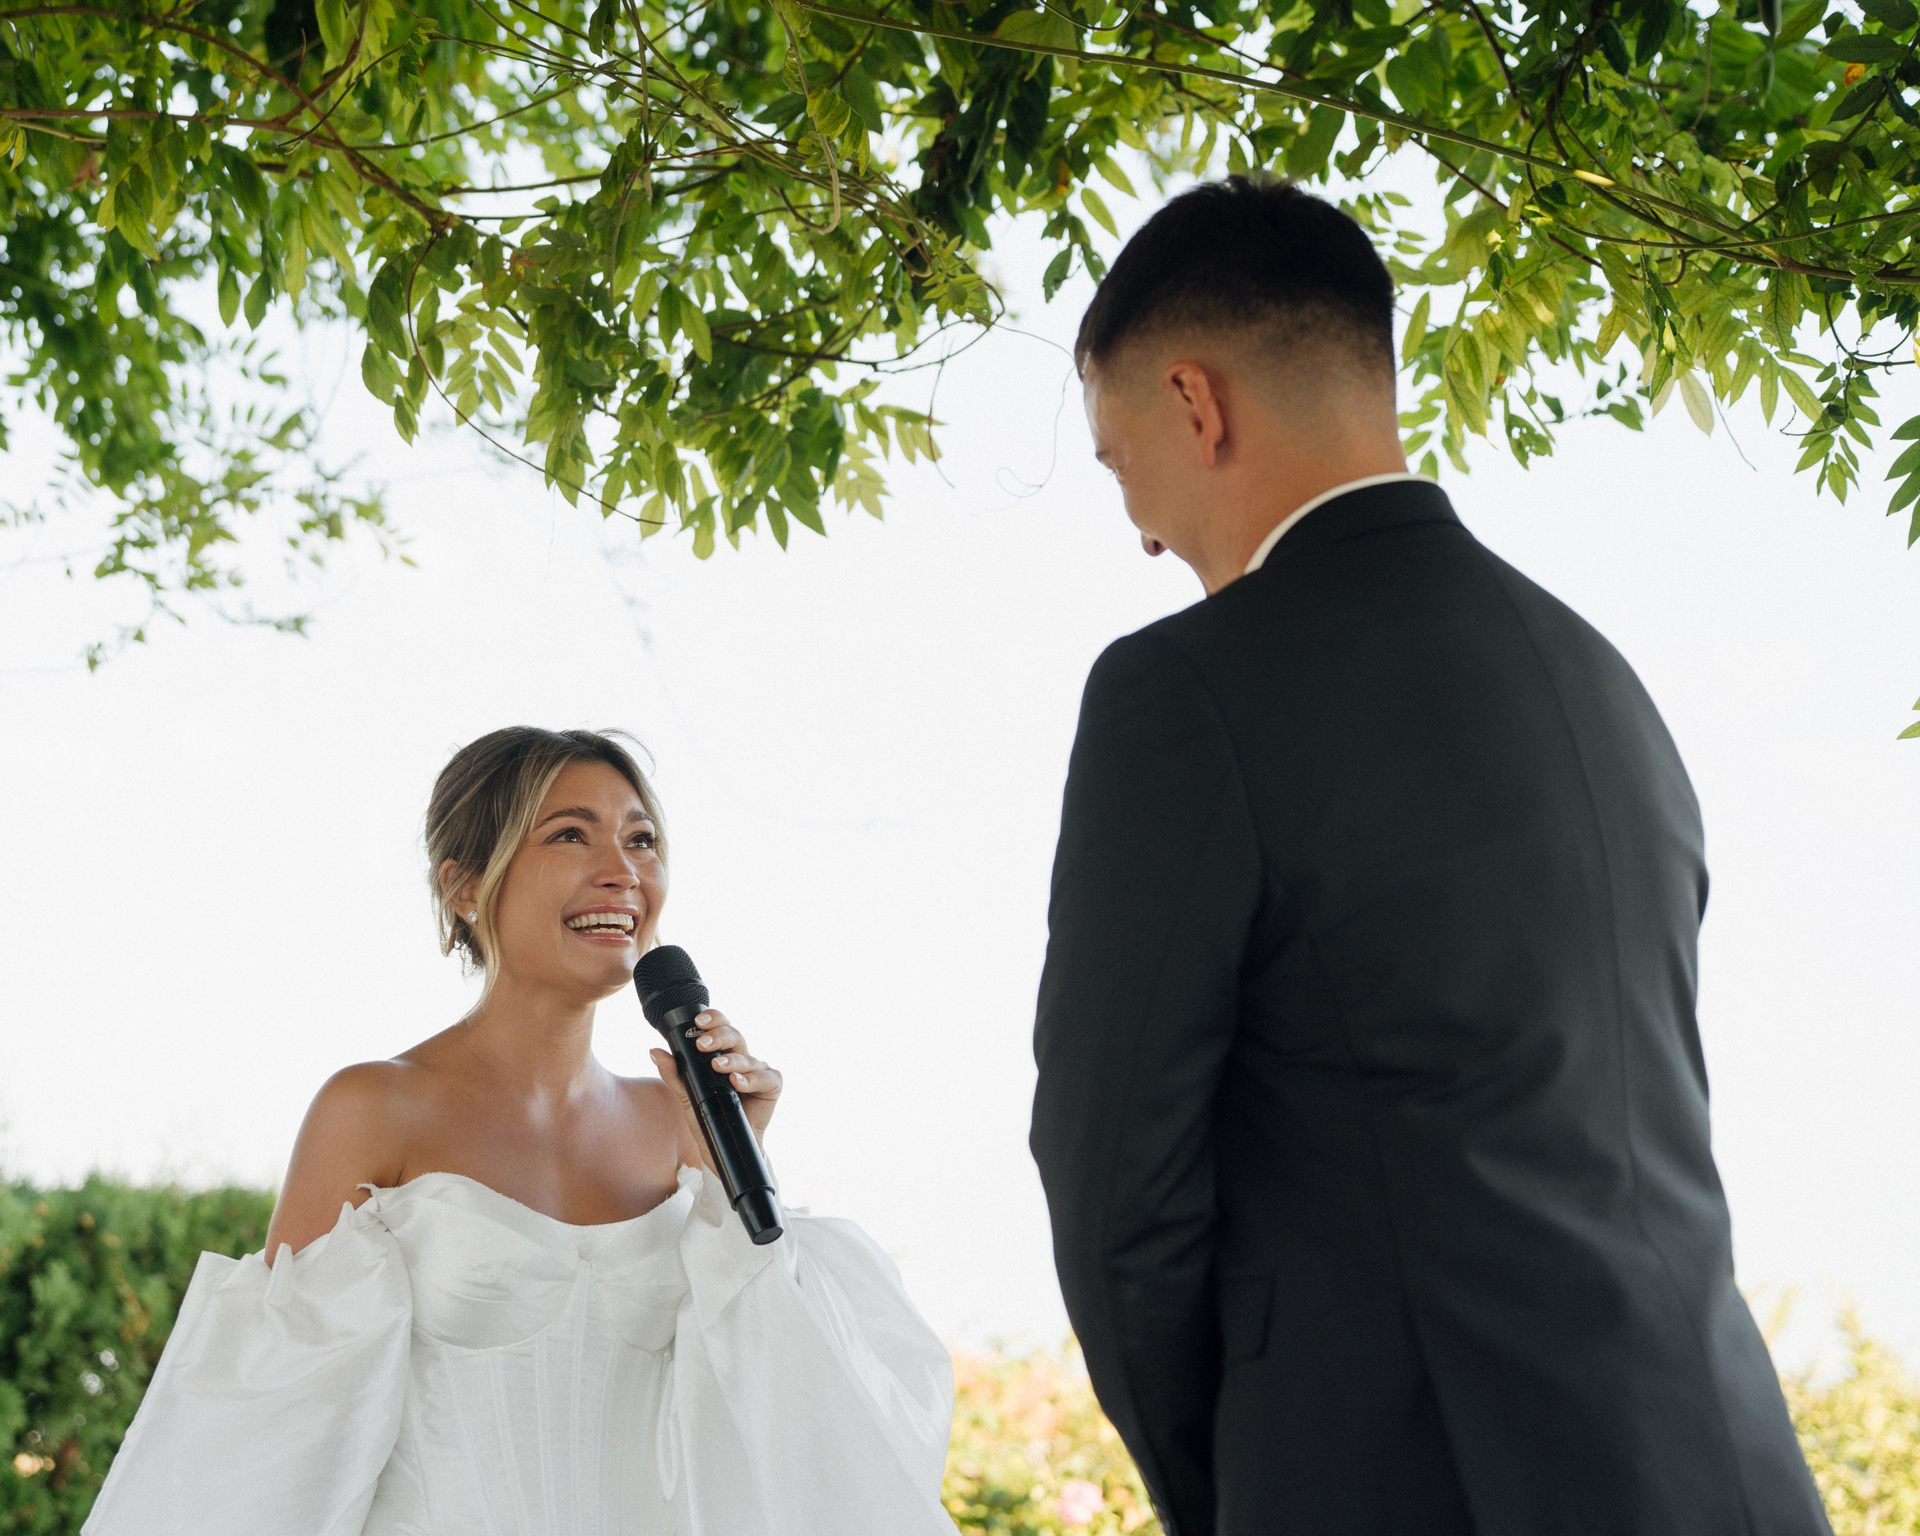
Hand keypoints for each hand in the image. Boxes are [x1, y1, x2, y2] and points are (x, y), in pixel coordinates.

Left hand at [647, 1009, 782, 1162]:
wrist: (724, 1148)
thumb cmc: (709, 1117)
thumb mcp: (687, 1096)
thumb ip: (674, 1074)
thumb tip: (655, 1052)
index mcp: (723, 1054)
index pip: (720, 1028)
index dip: (713, 1020)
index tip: (698, 1022)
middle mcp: (741, 1058)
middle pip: (735, 1036)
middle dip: (719, 1036)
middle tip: (702, 1044)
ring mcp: (758, 1071)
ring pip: (748, 1058)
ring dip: (733, 1061)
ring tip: (718, 1066)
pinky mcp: (771, 1086)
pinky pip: (766, 1078)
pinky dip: (752, 1080)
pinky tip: (738, 1082)